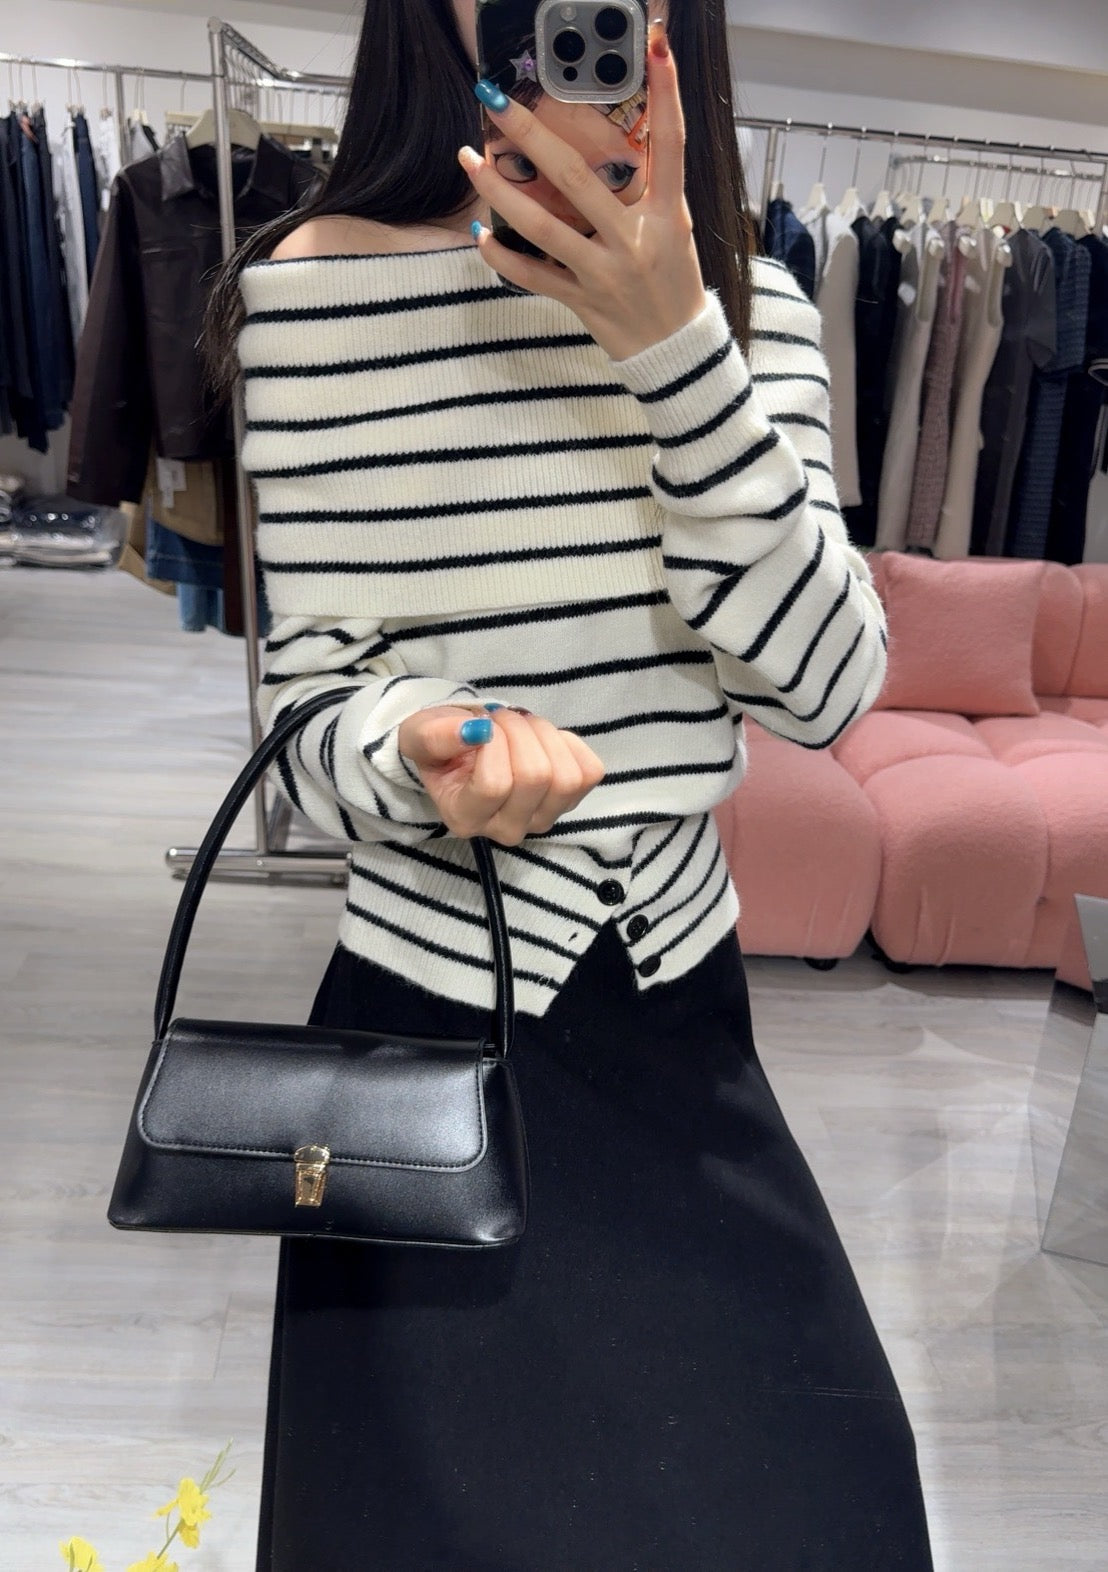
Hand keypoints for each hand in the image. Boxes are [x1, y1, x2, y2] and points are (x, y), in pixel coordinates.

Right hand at [397, 704, 604, 844]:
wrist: (465, 746)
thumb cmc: (443, 744)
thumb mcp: (421, 735)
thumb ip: (435, 736)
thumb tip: (475, 731)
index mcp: (465, 818)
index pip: (494, 785)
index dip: (492, 742)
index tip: (479, 725)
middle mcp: (505, 829)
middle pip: (535, 777)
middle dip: (519, 731)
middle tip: (499, 719)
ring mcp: (541, 819)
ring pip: (565, 776)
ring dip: (544, 735)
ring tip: (522, 727)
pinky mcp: (570, 803)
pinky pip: (589, 771)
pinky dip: (569, 744)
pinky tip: (543, 741)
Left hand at [458, 20, 707, 361]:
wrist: (676, 353)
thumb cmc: (674, 285)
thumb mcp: (677, 232)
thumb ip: (652, 190)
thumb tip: (623, 142)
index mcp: (669, 216)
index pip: (671, 144)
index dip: (668, 94)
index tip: (657, 45)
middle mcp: (635, 240)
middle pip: (577, 179)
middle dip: (532, 134)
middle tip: (497, 99)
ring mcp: (605, 273)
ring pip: (543, 227)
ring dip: (499, 191)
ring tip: (469, 158)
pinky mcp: (584, 301)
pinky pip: (534, 276)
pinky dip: (503, 257)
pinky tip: (481, 233)